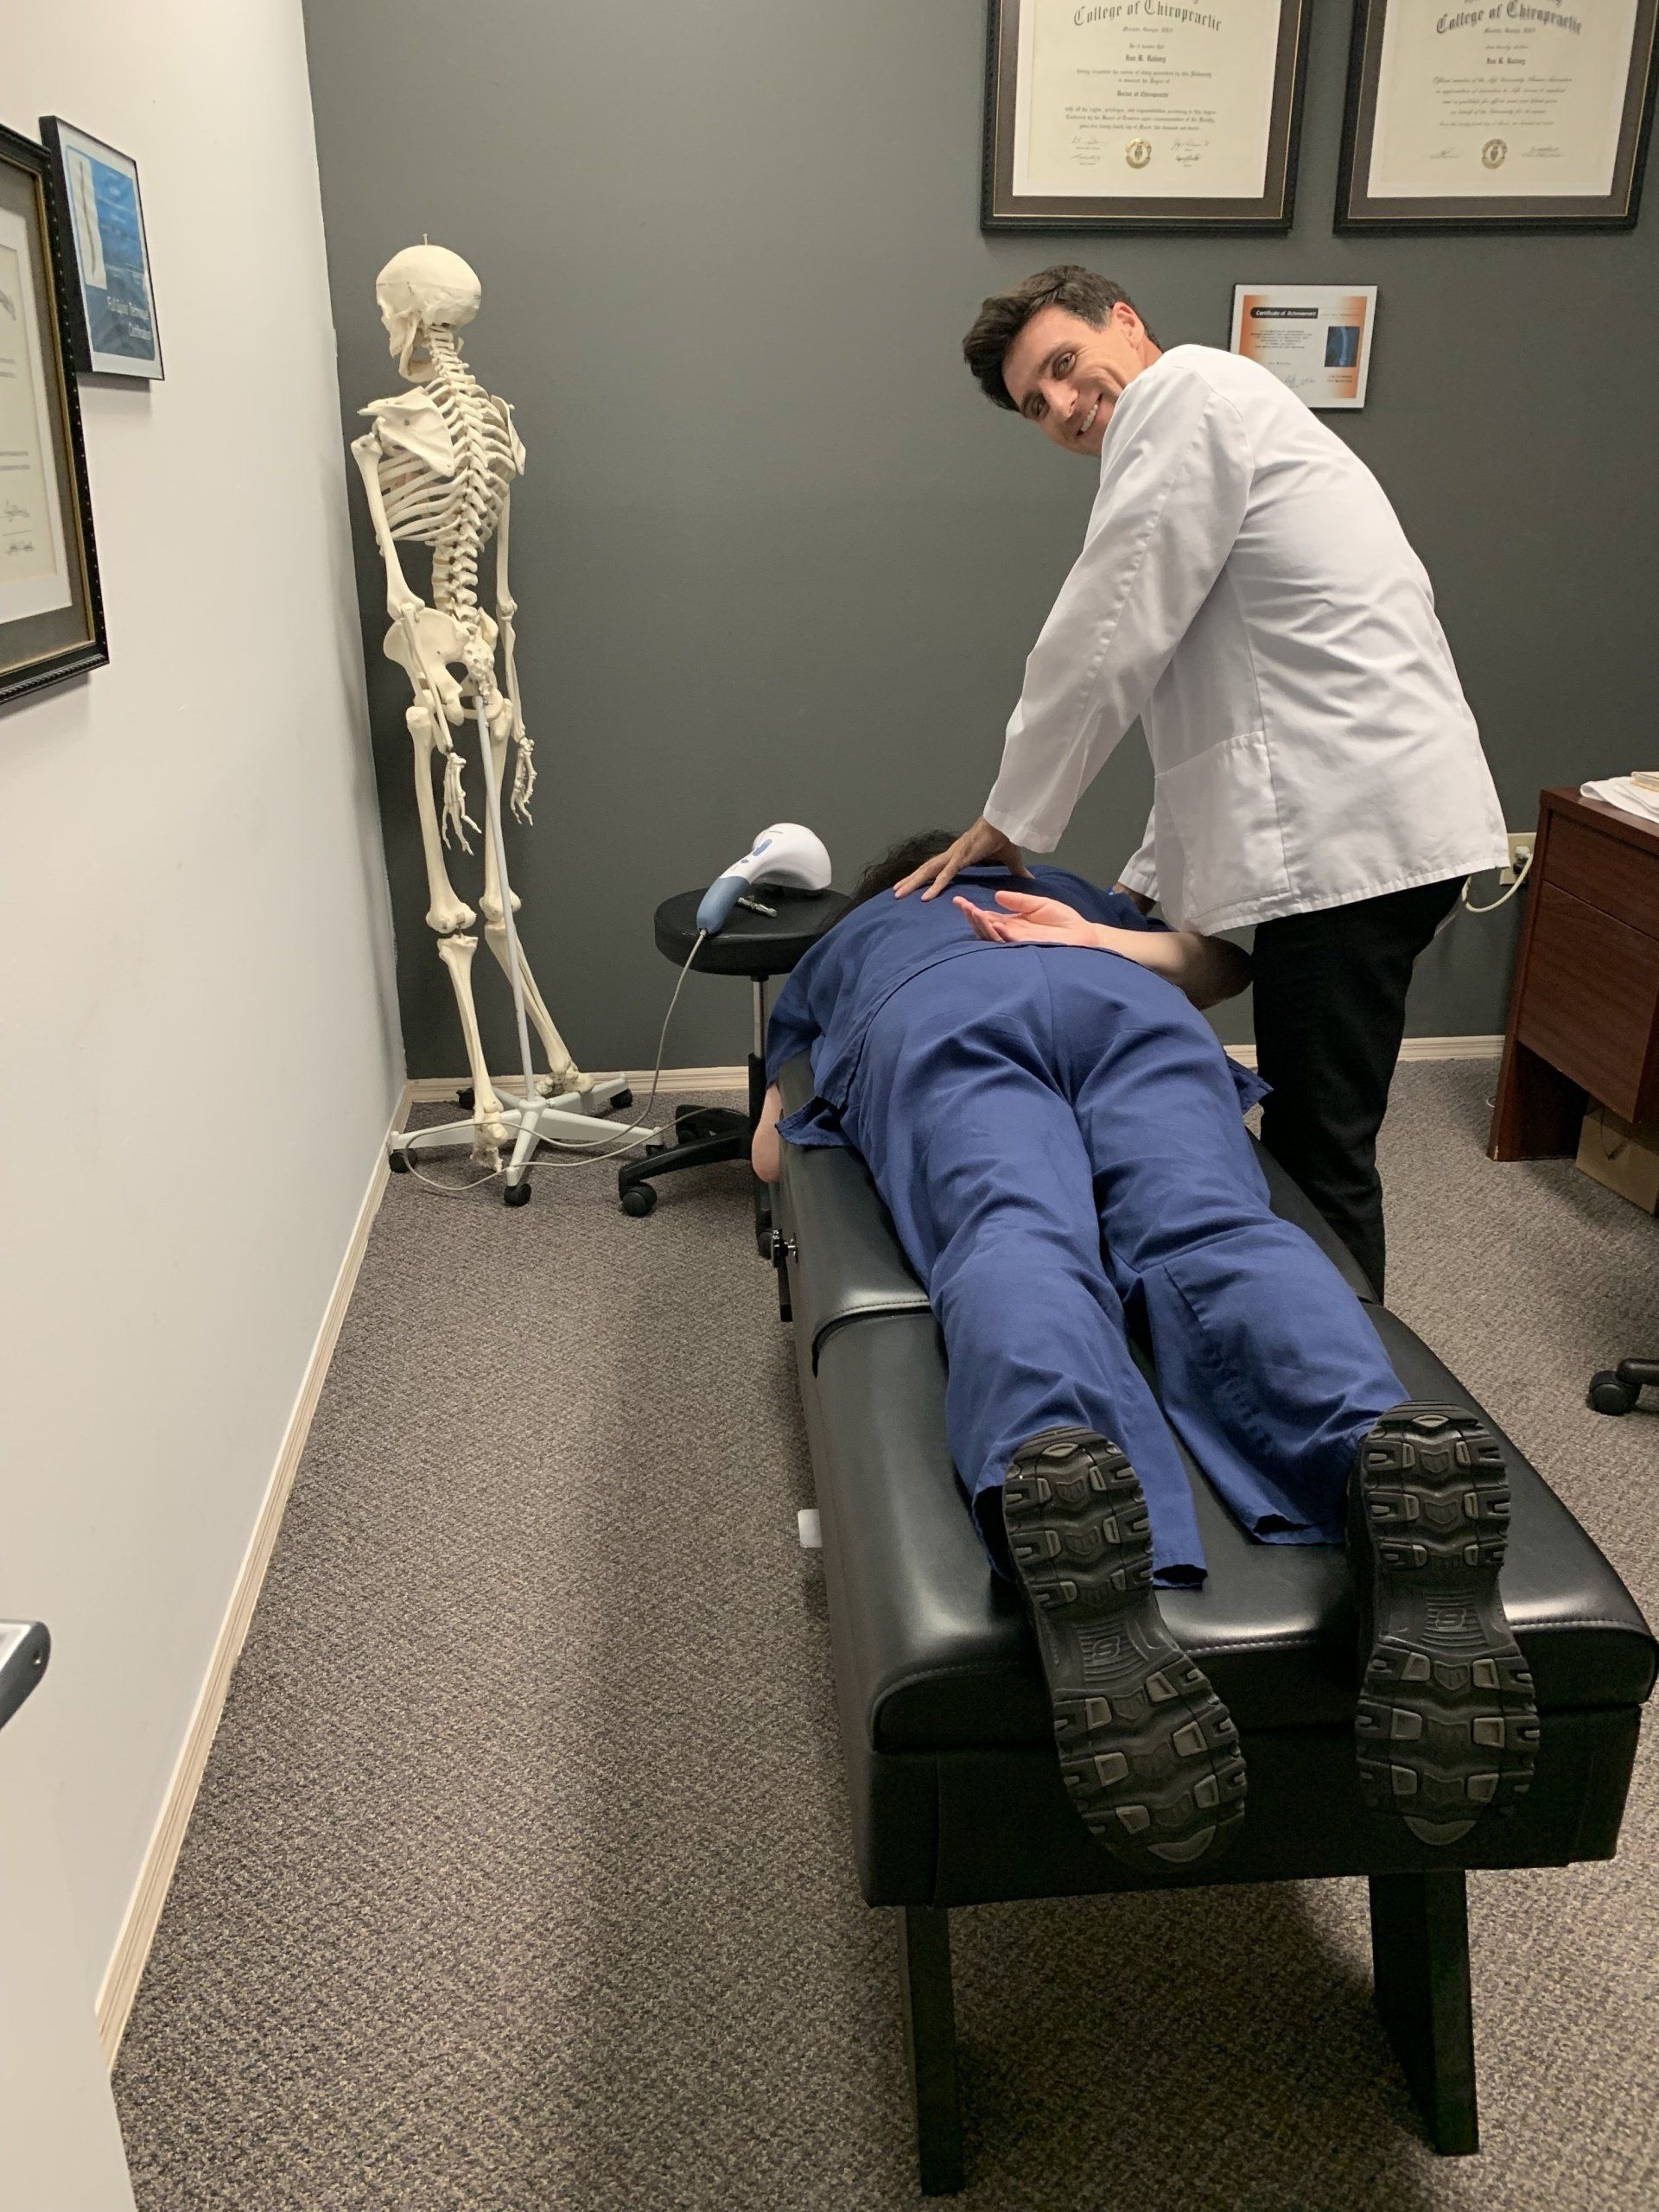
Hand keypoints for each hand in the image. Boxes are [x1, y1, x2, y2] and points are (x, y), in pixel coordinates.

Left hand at [893, 816, 1029, 899]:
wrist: (1009, 822)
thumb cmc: (1007, 837)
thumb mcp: (1011, 860)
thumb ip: (1016, 871)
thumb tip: (1029, 878)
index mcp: (959, 856)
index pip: (936, 868)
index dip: (924, 876)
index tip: (912, 886)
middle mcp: (952, 855)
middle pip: (926, 870)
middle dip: (910, 881)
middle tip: (896, 893)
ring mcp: (954, 855)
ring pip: (929, 872)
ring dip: (913, 883)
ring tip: (898, 894)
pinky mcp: (961, 857)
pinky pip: (945, 875)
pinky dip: (935, 886)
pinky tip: (925, 898)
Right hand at [952, 889, 1101, 948]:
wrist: (1082, 934)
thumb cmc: (1062, 920)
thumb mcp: (1039, 904)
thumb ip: (1019, 901)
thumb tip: (997, 895)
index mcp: (1011, 922)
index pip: (987, 916)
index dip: (972, 909)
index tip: (959, 900)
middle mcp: (1011, 934)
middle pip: (985, 928)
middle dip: (972, 917)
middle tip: (963, 906)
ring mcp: (1018, 943)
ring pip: (993, 938)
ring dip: (983, 926)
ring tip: (974, 912)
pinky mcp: (1028, 949)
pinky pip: (1011, 944)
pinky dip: (1003, 935)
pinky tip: (997, 924)